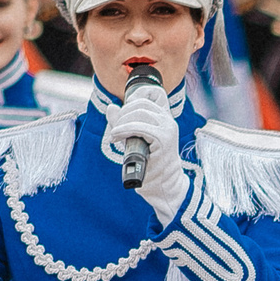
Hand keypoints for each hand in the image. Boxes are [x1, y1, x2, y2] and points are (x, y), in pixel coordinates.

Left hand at [105, 82, 187, 217]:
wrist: (161, 184)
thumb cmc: (147, 162)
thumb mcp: (131, 138)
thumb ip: (121, 122)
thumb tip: (111, 107)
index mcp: (163, 117)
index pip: (148, 96)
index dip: (131, 101)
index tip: (121, 116)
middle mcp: (168, 120)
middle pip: (141, 103)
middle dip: (122, 114)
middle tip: (114, 129)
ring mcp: (168, 128)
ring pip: (140, 112)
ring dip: (122, 122)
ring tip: (115, 135)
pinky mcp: (164, 138)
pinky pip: (140, 126)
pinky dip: (125, 129)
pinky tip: (117, 136)